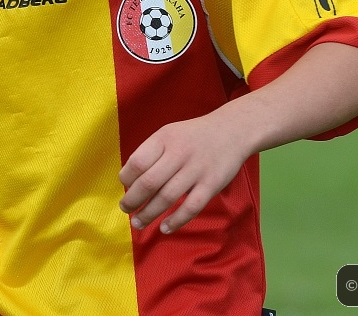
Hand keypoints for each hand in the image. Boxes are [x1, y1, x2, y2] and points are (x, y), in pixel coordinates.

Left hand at [119, 111, 254, 234]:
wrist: (232, 130)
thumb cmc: (193, 136)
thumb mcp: (169, 134)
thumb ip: (151, 153)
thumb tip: (129, 180)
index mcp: (164, 138)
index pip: (137, 162)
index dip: (126, 178)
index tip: (125, 186)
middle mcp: (179, 153)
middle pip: (149, 182)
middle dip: (132, 200)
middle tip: (125, 208)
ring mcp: (196, 170)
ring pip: (167, 197)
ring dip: (149, 214)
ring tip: (138, 222)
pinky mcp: (211, 184)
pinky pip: (191, 207)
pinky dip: (176, 220)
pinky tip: (165, 228)